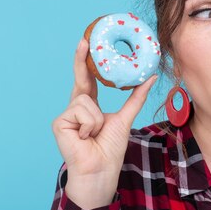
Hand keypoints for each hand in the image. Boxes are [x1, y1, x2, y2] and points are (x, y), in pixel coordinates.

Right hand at [51, 38, 156, 208]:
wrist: (100, 170)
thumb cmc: (110, 149)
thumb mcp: (125, 118)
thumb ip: (136, 97)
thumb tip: (151, 76)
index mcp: (89, 106)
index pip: (88, 79)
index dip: (86, 61)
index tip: (87, 42)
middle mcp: (76, 107)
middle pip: (80, 78)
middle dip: (80, 59)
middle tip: (85, 39)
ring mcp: (66, 115)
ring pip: (86, 99)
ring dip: (97, 119)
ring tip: (94, 135)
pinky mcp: (59, 122)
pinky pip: (81, 110)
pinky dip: (90, 125)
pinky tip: (85, 138)